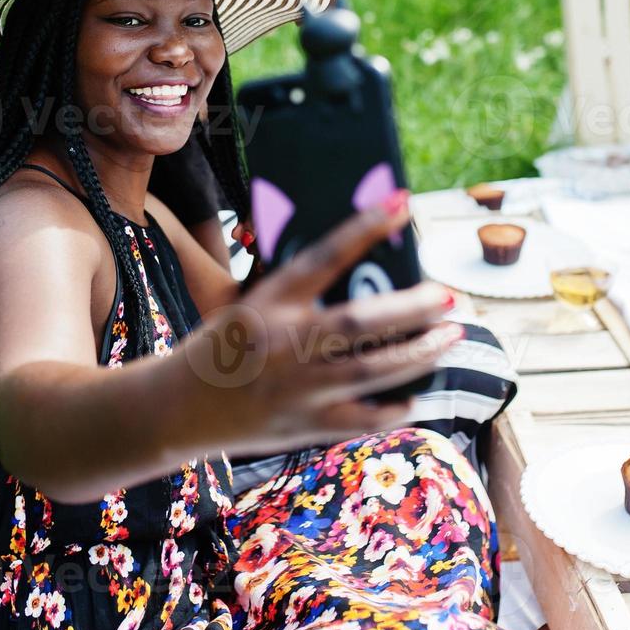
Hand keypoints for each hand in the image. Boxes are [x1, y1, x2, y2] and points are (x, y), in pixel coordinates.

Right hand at [175, 190, 460, 456]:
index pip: (324, 255)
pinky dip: (396, 406)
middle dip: (413, 307)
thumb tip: (364, 268)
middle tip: (448, 295)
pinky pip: (362, 418)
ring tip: (451, 335)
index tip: (403, 203)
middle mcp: (284, 343)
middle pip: (360, 322)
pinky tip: (421, 391)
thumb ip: (298, 290)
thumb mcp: (249, 304)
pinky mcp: (304, 426)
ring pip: (372, 370)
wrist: (177, 409)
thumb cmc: (223, 346)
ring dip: (420, 352)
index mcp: (268, 302)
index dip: (365, 227)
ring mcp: (296, 388)